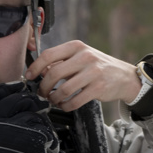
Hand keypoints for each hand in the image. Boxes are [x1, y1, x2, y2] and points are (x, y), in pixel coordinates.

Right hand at [0, 82, 54, 152]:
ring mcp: (12, 127)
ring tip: (44, 115)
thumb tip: (11, 96)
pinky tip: (46, 136)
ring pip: (31, 110)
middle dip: (30, 98)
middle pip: (16, 99)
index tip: (20, 85)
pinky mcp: (29, 136)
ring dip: (40, 112)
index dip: (10, 87)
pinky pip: (41, 126)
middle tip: (38, 101)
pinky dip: (45, 130)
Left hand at [25, 41, 141, 110]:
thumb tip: (40, 71)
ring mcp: (93, 73)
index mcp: (77, 46)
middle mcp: (85, 57)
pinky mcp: (98, 88)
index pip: (49, 55)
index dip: (35, 67)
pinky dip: (65, 106)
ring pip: (63, 90)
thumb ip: (61, 63)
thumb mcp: (80, 57)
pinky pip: (74, 101)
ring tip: (53, 100)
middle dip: (43, 87)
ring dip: (54, 98)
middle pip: (54, 74)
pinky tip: (64, 105)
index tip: (29, 76)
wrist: (124, 77)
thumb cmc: (98, 67)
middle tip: (41, 93)